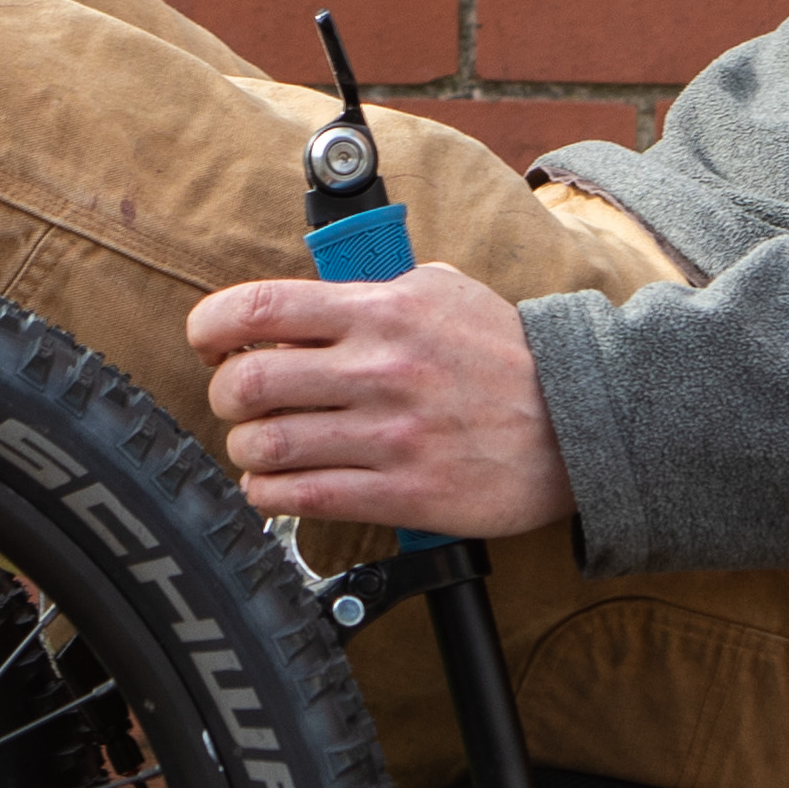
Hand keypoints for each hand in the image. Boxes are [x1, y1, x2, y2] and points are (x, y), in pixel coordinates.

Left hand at [188, 266, 572, 544]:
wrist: (580, 422)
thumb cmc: (506, 356)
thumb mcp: (443, 290)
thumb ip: (371, 289)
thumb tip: (306, 301)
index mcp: (383, 312)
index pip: (260, 309)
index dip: (211, 327)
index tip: (208, 342)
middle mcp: (380, 371)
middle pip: (249, 382)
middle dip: (226, 395)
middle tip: (238, 400)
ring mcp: (390, 437)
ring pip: (266, 446)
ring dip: (246, 449)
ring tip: (259, 446)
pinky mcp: (404, 494)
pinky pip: (302, 498)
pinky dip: (269, 495)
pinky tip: (275, 487)